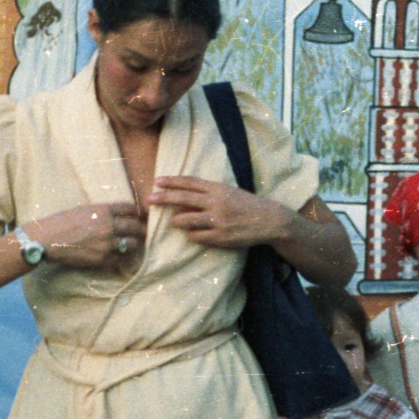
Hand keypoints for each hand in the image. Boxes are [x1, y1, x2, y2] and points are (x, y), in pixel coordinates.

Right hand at [24, 201, 145, 268]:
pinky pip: (120, 258)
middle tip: (143, 232)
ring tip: (129, 244)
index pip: (131, 209)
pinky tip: (114, 254)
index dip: (138, 212)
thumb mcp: (85, 210)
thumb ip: (104, 212)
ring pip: (132, 244)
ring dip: (132, 244)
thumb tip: (120, 215)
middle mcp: (109, 226)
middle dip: (141, 230)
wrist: (45, 240)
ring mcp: (107, 244)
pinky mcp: (102, 259)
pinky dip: (119, 256)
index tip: (141, 216)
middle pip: (137, 227)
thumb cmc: (61, 222)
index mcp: (104, 210)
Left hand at [147, 175, 293, 249]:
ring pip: (186, 220)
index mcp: (219, 189)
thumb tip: (184, 197)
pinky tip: (193, 234)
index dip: (172, 182)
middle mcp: (216, 203)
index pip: (190, 183)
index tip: (157, 181)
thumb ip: (209, 193)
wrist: (269, 220)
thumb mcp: (229, 193)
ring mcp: (218, 221)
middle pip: (183, 198)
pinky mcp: (220, 237)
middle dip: (164, 198)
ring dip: (176, 221)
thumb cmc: (247, 205)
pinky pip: (197, 236)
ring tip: (173, 221)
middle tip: (149, 198)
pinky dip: (192, 234)